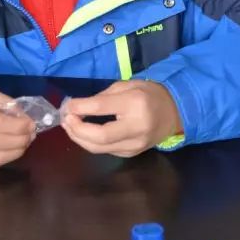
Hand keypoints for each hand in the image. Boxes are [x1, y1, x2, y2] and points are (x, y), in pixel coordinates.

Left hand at [61, 80, 181, 157]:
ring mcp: (135, 144)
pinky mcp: (132, 153)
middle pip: (99, 136)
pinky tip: (84, 134)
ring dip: (80, 138)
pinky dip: (91, 143)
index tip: (67, 106)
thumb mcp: (127, 85)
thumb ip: (103, 97)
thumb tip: (77, 107)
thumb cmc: (148, 93)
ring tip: (70, 127)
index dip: (79, 108)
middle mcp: (136, 127)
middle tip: (66, 120)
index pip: (101, 108)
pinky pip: (106, 151)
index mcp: (135, 104)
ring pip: (99, 148)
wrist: (174, 112)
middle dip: (77, 129)